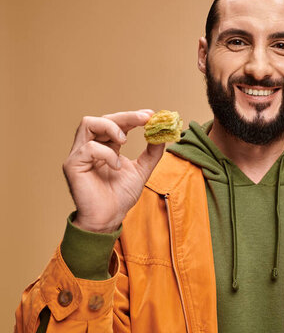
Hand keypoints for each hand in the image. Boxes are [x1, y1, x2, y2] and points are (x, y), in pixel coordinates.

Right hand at [63, 110, 164, 232]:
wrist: (108, 218)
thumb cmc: (120, 196)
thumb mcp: (142, 170)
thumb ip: (152, 153)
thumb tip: (162, 135)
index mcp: (105, 146)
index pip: (116, 122)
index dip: (132, 116)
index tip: (151, 115)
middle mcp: (90, 146)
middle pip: (103, 118)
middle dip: (126, 116)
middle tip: (146, 118)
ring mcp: (79, 154)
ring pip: (88, 123)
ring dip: (111, 127)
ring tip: (125, 140)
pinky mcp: (72, 164)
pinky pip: (88, 148)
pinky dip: (106, 153)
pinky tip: (116, 166)